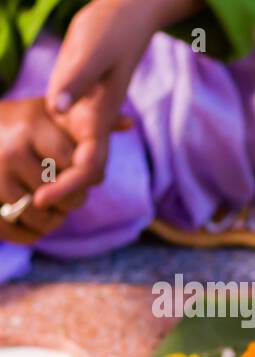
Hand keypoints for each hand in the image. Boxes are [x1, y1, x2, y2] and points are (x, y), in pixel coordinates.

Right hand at [0, 99, 80, 242]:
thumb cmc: (19, 122)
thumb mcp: (49, 113)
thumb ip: (85, 122)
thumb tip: (129, 123)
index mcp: (34, 125)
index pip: (76, 164)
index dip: (84, 178)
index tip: (84, 179)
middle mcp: (14, 147)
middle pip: (62, 191)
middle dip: (73, 201)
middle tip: (73, 200)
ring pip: (41, 212)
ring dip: (53, 220)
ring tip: (55, 214)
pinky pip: (14, 226)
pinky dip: (30, 233)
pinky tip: (36, 227)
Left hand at [35, 0, 184, 208]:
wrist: (126, 17)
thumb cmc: (110, 31)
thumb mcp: (90, 52)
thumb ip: (74, 81)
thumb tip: (57, 108)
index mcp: (100, 119)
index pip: (89, 167)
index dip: (66, 187)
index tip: (41, 199)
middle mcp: (96, 125)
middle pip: (84, 174)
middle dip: (61, 193)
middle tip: (25, 203)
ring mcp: (88, 118)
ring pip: (76, 163)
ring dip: (56, 180)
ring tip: (26, 193)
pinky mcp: (79, 108)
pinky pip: (68, 144)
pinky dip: (54, 160)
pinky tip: (34, 165)